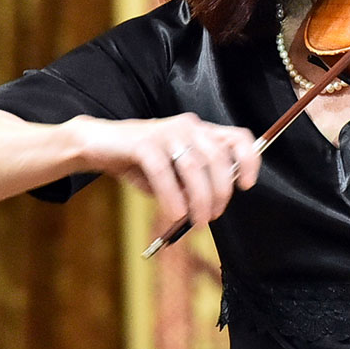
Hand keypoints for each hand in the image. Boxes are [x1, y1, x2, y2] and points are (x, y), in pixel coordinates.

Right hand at [69, 113, 260, 227]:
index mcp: (200, 131)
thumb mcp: (174, 173)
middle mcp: (188, 126)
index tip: (246, 186)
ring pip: (194, 167)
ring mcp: (166, 132)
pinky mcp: (143, 142)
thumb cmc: (141, 161)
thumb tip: (209, 208)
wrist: (99, 144)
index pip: (238, 137)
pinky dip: (172, 197)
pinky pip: (164, 172)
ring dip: (199, 200)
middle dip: (220, 193)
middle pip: (218, 159)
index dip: (249, 160)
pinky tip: (175, 214)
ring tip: (195, 222)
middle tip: (211, 216)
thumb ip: (193, 185)